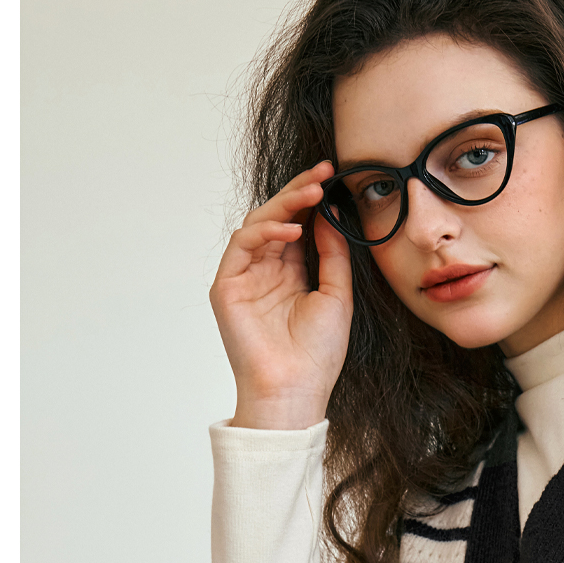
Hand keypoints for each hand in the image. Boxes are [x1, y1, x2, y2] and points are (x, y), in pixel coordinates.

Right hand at [209, 162, 352, 429]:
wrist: (296, 389)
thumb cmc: (317, 354)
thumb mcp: (336, 296)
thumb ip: (332, 254)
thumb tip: (329, 213)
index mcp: (290, 273)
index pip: (297, 224)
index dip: (312, 199)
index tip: (333, 177)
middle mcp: (265, 270)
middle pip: (277, 217)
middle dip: (299, 192)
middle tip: (323, 173)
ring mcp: (244, 276)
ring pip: (258, 224)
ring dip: (285, 204)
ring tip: (313, 193)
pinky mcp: (227, 286)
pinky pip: (242, 244)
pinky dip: (266, 231)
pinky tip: (291, 229)